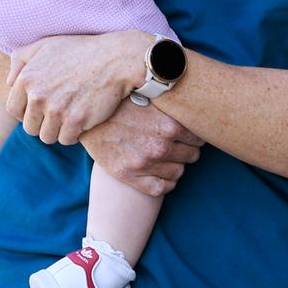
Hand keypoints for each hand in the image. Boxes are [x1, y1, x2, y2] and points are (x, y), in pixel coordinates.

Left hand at [5, 30, 150, 144]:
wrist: (116, 59)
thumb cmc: (81, 50)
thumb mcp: (46, 45)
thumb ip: (20, 58)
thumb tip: (9, 82)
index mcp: (27, 78)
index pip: (13, 110)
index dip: (27, 111)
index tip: (41, 108)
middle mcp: (38, 95)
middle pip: (30, 127)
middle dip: (43, 123)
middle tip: (59, 112)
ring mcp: (57, 109)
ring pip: (47, 137)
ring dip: (58, 130)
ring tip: (70, 116)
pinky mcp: (76, 120)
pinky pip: (66, 140)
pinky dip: (74, 134)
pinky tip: (82, 119)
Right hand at [80, 99, 203, 196]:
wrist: (87, 117)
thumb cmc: (121, 104)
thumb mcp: (150, 98)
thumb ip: (173, 107)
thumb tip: (198, 105)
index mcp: (170, 124)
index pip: (200, 138)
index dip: (195, 136)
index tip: (188, 134)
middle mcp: (160, 145)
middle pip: (192, 156)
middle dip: (186, 150)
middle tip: (177, 144)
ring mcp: (145, 163)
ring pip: (178, 173)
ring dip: (175, 166)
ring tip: (165, 157)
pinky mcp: (130, 176)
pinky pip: (162, 189)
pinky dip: (165, 183)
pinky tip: (159, 173)